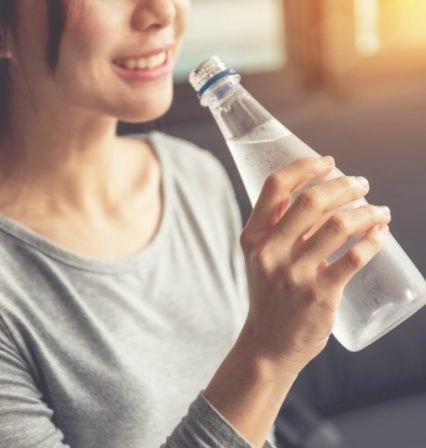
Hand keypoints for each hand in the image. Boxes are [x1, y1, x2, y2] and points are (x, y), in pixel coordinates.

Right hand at [239, 156, 390, 373]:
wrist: (268, 343)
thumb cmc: (270, 294)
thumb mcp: (262, 258)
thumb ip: (283, 228)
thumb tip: (324, 196)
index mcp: (253, 237)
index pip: (274, 187)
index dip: (303, 166)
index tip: (327, 162)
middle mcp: (270, 252)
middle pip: (311, 200)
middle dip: (344, 184)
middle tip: (362, 184)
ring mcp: (294, 274)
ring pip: (338, 226)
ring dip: (367, 211)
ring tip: (380, 210)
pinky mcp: (318, 294)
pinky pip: (354, 258)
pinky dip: (373, 240)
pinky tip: (381, 234)